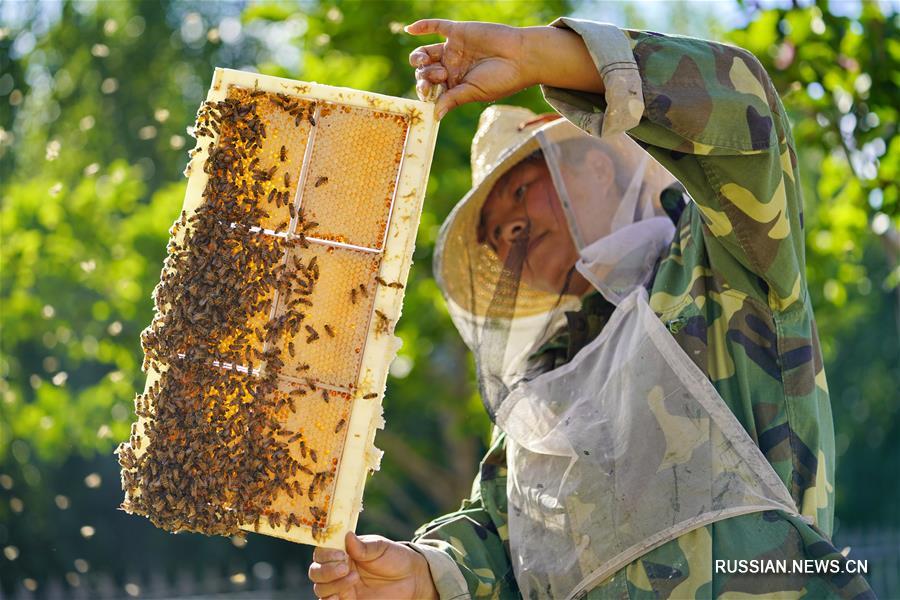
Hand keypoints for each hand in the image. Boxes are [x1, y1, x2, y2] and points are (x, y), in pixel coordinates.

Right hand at [308, 531, 437, 599]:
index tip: (341, 554)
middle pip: (316, 572)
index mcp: (343, 552)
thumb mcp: (382, 548)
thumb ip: (364, 546)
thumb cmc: (395, 558)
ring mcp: (342, 587)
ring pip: (321, 589)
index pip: (322, 551)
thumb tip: (347, 536)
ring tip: (354, 578)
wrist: (412, 579)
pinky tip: (340, 597)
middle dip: (327, 570)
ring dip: (332, 584)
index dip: (326, 553)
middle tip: (345, 568)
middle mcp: (338, 569)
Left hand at [406, 19, 531, 118]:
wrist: (522, 57)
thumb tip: (434, 116)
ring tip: (424, 62)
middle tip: (438, 77)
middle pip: (425, 72)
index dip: (424, 91)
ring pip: (426, 52)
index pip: (431, 89)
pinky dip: (422, 26)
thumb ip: (452, 100)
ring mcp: (453, 49)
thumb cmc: (502, 80)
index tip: (426, 94)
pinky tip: (410, 29)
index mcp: (455, 85)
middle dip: (424, 76)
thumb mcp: (474, 93)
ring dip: (418, 58)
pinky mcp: (458, 32)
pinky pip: (436, 27)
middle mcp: (451, 67)